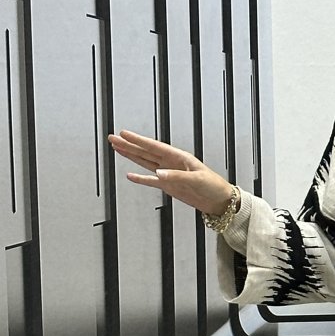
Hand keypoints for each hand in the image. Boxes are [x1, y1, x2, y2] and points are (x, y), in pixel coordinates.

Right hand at [107, 129, 233, 215]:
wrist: (220, 201)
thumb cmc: (214, 186)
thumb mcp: (197, 179)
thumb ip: (177, 177)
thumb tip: (158, 174)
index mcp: (179, 157)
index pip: (154, 147)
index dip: (138, 140)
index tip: (124, 134)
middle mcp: (171, 163)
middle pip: (145, 152)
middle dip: (129, 145)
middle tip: (113, 138)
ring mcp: (169, 174)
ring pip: (145, 162)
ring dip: (131, 156)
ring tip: (117, 149)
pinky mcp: (169, 186)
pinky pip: (151, 181)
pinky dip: (141, 179)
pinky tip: (130, 175)